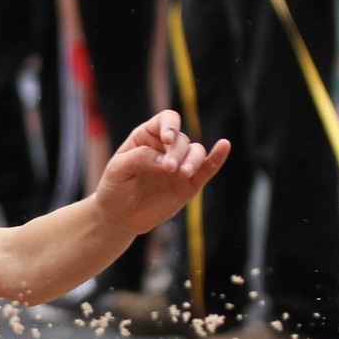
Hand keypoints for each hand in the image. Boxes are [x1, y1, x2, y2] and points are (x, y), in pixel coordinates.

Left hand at [90, 109, 229, 235]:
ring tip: (182, 174)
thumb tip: (165, 160)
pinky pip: (207, 168)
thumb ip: (140, 158)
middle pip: (182, 140)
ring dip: (192, 160)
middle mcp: (166, 148)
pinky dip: (217, 158)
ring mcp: (179, 165)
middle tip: (168, 169)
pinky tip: (224, 146)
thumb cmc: (114, 188)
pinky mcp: (189, 184)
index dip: (170, 126)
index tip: (167, 139)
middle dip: (177, 152)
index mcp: (147, 137)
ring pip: (196, 152)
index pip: (166, 120)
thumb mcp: (118, 170)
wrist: (118, 218)